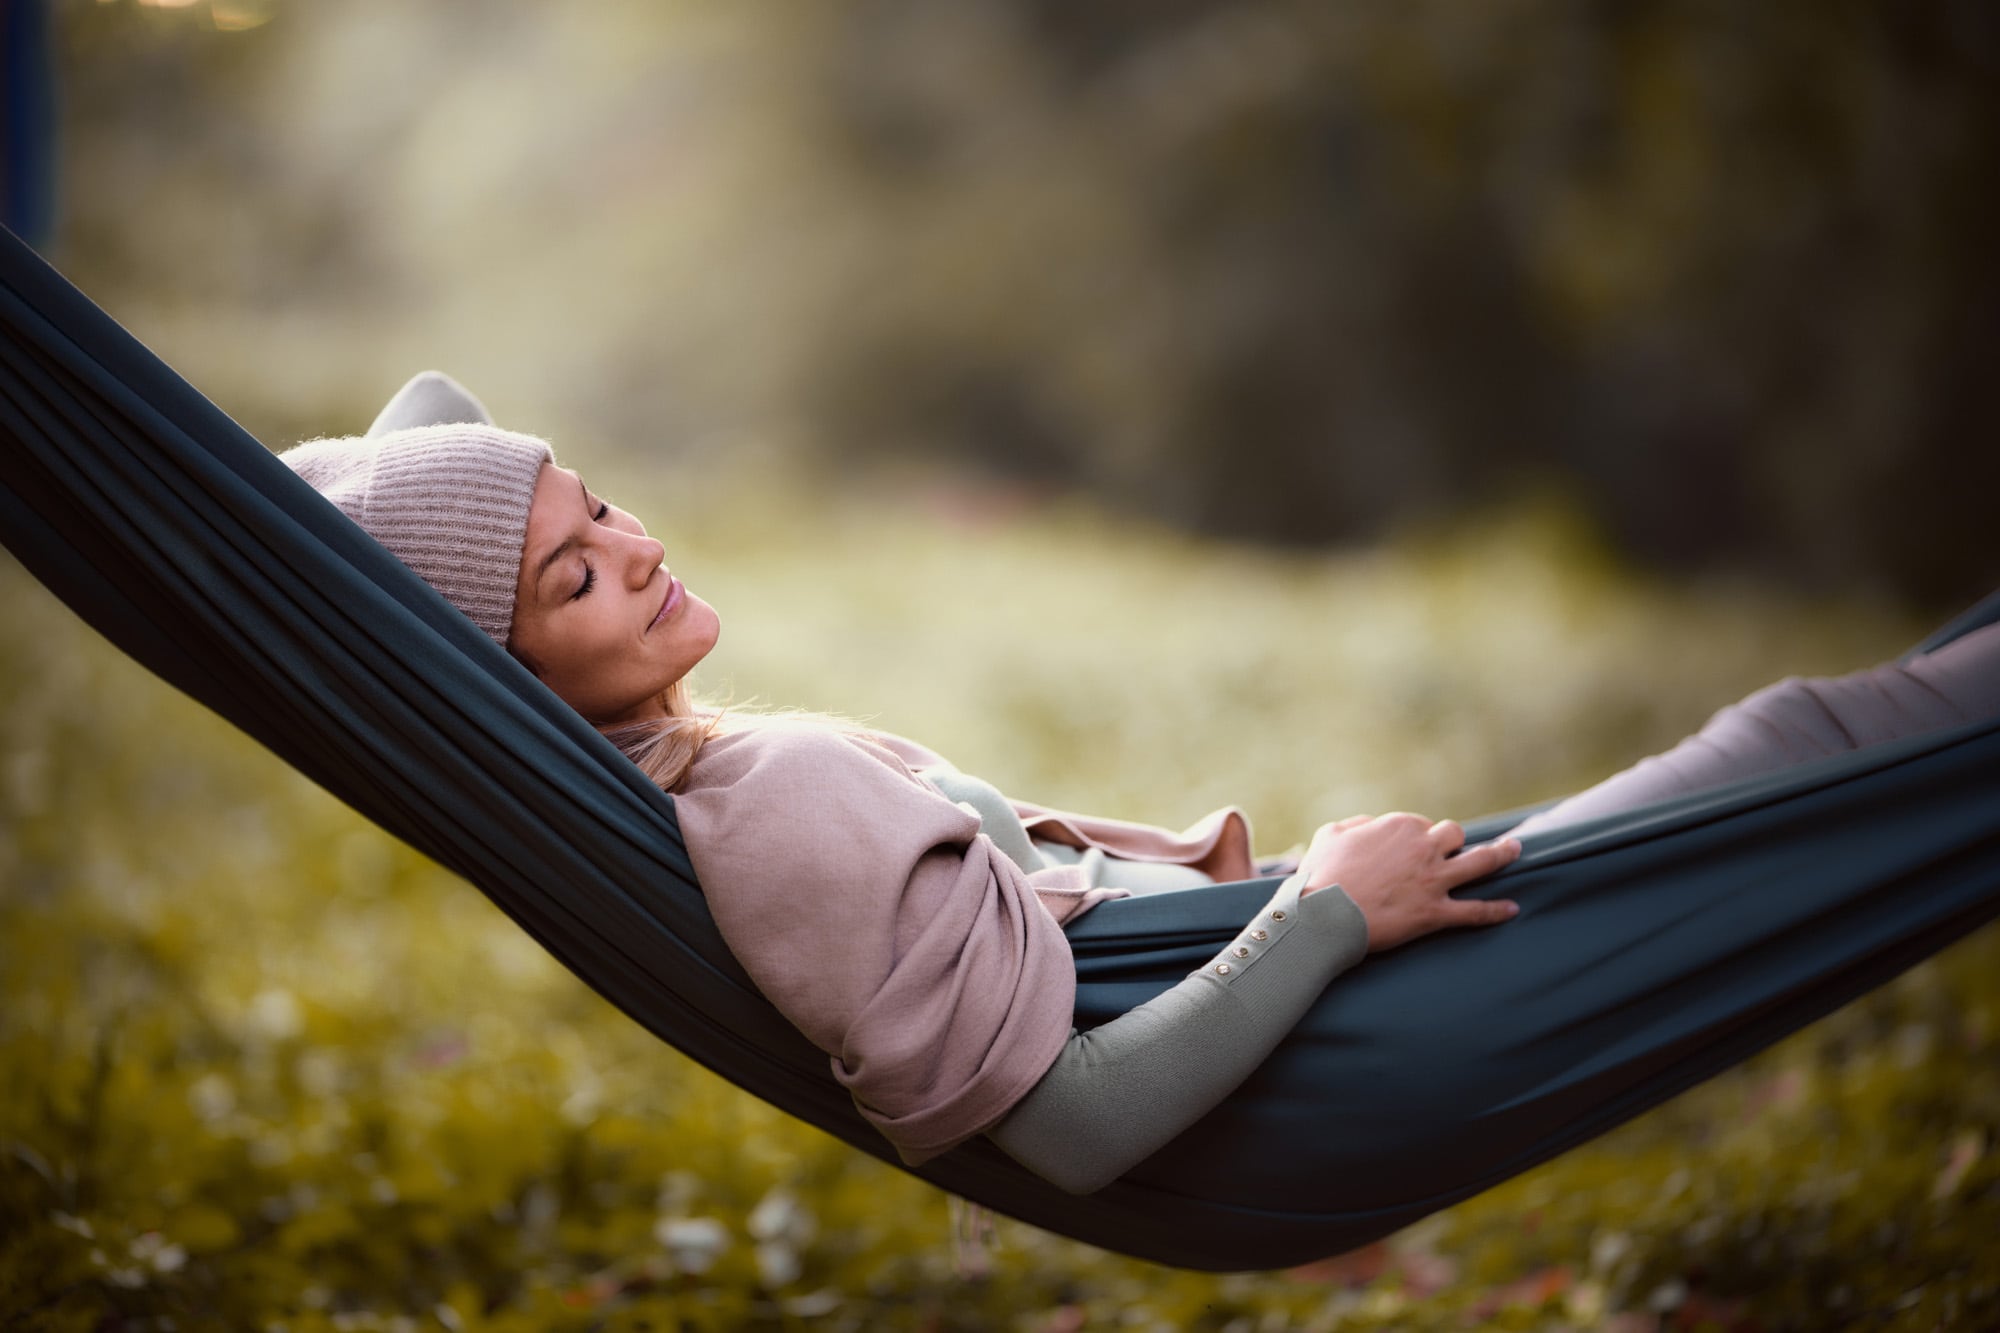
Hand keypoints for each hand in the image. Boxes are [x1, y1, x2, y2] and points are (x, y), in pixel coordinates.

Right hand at [1298, 812, 1520, 952]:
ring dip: (1502, 854)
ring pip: (1480, 862)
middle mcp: (1423, 848)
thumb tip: (1368, 825)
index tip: (1409, 848)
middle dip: (1455, 840)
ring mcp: (1434, 880)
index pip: (1420, 824)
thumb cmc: (1321, 875)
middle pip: (1454, 835)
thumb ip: (1355, 825)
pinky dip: (1496, 911)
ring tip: (1514, 850)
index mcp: (1399, 825)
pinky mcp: (1436, 913)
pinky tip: (1513, 909)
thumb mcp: (1330, 835)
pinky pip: (1475, 911)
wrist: (1322, 915)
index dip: (1416, 836)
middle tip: (1454, 850)